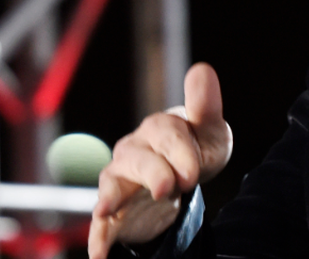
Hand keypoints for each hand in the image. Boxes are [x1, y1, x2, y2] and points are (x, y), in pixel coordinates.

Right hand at [88, 63, 232, 258]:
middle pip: (136, 157)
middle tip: (172, 187)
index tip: (195, 173)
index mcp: (158, 128)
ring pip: (112, 182)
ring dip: (113, 196)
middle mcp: (133, 150)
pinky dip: (99, 236)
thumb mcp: (209, 130)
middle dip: (153, 172)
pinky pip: (102, 222)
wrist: (185, 180)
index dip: (180, 151)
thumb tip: (202, 68)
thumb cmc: (196, 149)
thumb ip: (204, 104)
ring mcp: (120, 179)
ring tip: (111, 209)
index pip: (165, 132)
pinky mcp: (115, 209)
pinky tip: (98, 254)